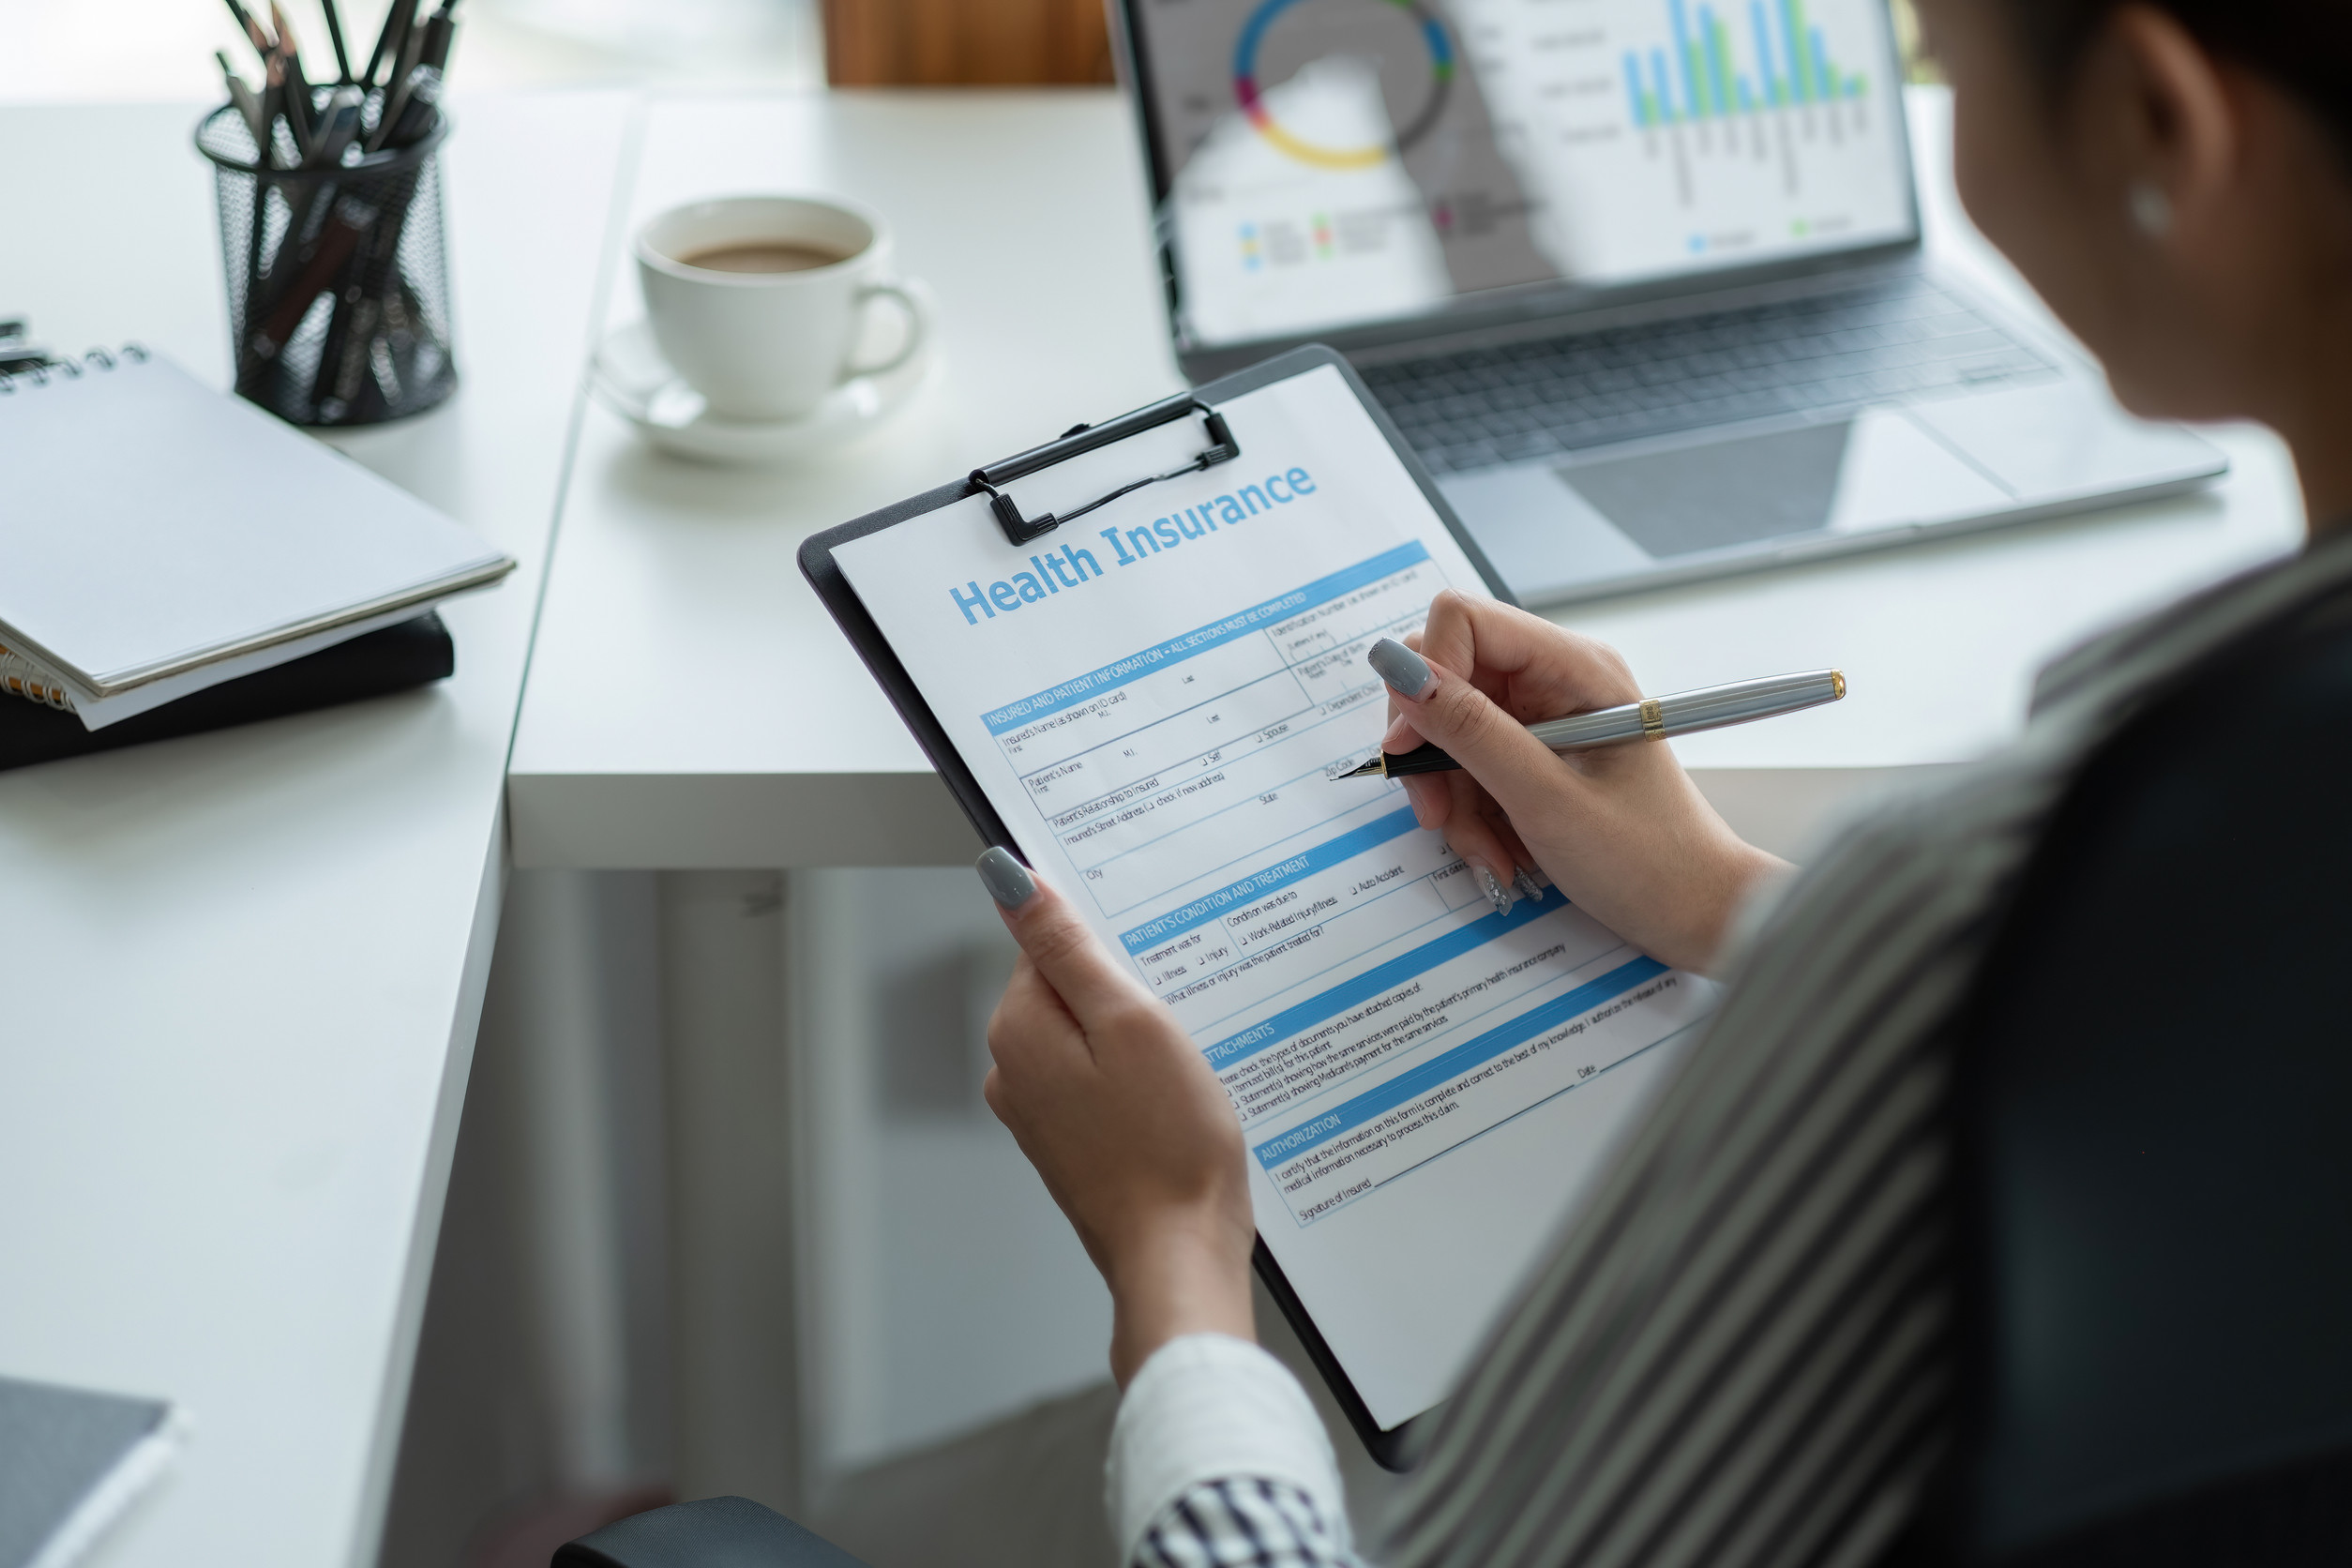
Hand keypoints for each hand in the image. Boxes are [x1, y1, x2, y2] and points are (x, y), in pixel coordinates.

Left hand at [973, 848, 1255, 1384]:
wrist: (1181, 1257)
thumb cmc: (1169, 1146)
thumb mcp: (1131, 1022)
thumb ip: (1068, 947)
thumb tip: (1009, 880)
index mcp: (1019, 1030)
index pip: (1048, 942)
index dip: (1112, 944)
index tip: (1157, 969)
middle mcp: (1014, 1070)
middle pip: (1070, 988)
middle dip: (1128, 993)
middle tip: (1181, 1023)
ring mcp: (1041, 1113)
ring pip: (1091, 1037)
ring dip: (1139, 1039)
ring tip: (1185, 1068)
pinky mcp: (1073, 1143)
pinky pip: (1102, 1082)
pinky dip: (1139, 1079)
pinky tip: (1176, 1100)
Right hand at [1370, 591, 1785, 973]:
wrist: (1695, 912)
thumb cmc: (1648, 859)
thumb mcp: (1547, 799)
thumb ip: (1470, 731)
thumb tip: (1402, 671)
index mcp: (1575, 667)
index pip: (1463, 621)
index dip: (1425, 678)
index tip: (1409, 750)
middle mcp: (1556, 678)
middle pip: (1447, 677)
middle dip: (1432, 750)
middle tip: (1439, 813)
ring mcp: (1545, 716)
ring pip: (1450, 729)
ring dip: (1452, 796)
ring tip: (1487, 850)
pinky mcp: (1536, 753)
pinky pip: (1471, 765)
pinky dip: (1470, 811)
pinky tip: (1499, 850)